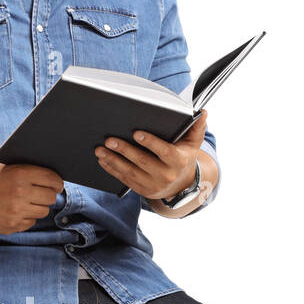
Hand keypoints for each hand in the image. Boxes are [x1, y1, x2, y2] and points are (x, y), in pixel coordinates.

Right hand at [0, 162, 63, 233]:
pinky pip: (31, 222)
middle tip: (42, 193)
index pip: (52, 179)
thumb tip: (53, 177)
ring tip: (27, 202)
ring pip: (43, 211)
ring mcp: (17, 212)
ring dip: (38, 207)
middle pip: (51, 197)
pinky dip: (27, 217)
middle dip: (48, 195)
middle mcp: (21, 193)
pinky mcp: (12, 225)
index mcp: (20, 174)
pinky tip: (17, 211)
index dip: (57, 182)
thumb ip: (29, 170)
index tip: (57, 185)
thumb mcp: (7, 167)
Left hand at [95, 108, 209, 199]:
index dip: (150, 142)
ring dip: (113, 160)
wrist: (180, 185)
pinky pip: (124, 179)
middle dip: (124, 150)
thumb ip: (197, 128)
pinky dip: (111, 169)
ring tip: (100, 149)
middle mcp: (165, 175)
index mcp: (178, 161)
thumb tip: (203, 112)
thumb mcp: (193, 143)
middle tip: (109, 139)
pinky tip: (102, 159)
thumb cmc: (184, 157)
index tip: (136, 133)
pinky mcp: (141, 190)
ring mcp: (152, 185)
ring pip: (130, 172)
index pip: (163, 151)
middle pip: (142, 162)